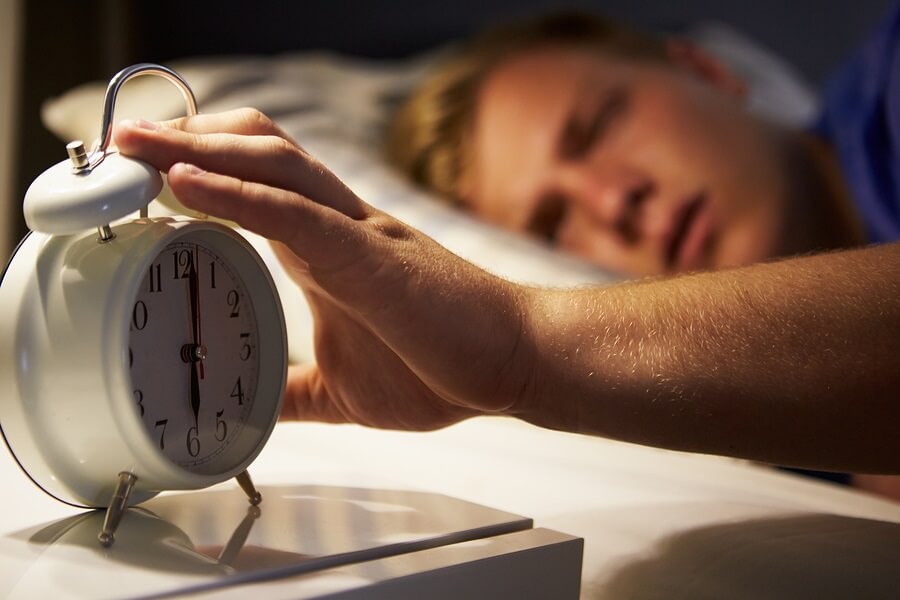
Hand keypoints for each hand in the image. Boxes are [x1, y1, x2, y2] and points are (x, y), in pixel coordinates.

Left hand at [115, 110, 533, 430]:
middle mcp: (338, 227)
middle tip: (123, 144)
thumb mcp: (340, 389)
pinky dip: (238, 194)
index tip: (142, 175)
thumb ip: (292, 389)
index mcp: (327, 251)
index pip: (254, 185)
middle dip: (185, 139)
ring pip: (272, 164)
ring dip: (198, 148)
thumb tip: (246, 407)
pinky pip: (296, 212)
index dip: (197, 169)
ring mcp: (355, 234)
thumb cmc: (442, 364)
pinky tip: (187, 182)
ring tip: (137, 145)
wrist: (514, 362)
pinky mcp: (372, 257)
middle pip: (256, 151)